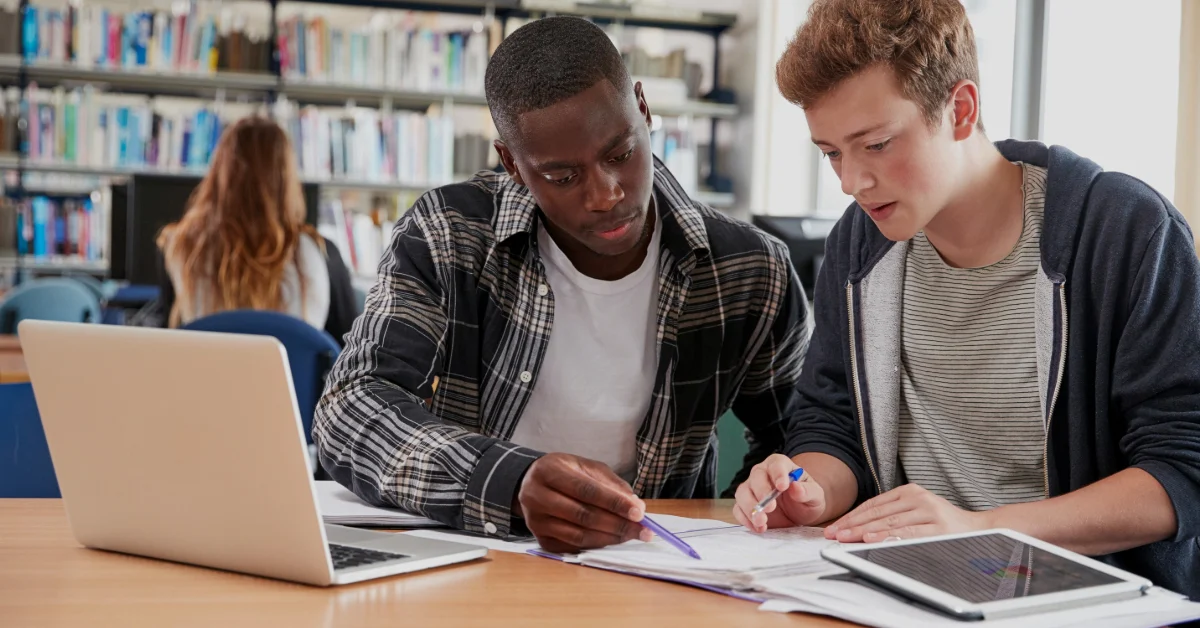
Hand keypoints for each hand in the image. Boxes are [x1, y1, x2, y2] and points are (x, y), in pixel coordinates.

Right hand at [516, 453, 652, 552]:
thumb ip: (611, 484)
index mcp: (549, 471)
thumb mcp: (586, 467)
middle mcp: (536, 496)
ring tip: (631, 535)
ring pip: (579, 535)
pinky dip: (597, 544)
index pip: (586, 490)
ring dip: (610, 538)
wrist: (532, 484)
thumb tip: (635, 505)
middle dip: (618, 524)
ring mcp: (536, 521)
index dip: (615, 503)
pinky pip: (573, 547)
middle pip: (583, 516)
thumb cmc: (564, 473)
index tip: (639, 512)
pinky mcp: (540, 539)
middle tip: (642, 529)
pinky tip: (611, 538)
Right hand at [732, 454, 826, 531]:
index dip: (778, 474)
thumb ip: (808, 491)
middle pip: (756, 477)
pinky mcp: (746, 505)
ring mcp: (751, 489)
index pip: (776, 464)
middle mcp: (762, 473)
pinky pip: (738, 509)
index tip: (782, 487)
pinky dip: (745, 519)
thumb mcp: (815, 496)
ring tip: (761, 522)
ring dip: (750, 508)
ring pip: (743, 493)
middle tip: (770, 508)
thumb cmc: (806, 498)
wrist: (799, 513)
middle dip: (761, 493)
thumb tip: (796, 487)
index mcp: (780, 465)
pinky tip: (758, 527)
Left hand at [826, 484, 991, 542]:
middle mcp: (918, 498)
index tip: (834, 527)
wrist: (979, 529)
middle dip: (852, 525)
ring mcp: (929, 511)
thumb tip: (857, 528)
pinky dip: (888, 537)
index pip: (873, 504)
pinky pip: (908, 533)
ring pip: (890, 523)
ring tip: (846, 538)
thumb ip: (892, 515)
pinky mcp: (938, 527)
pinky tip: (873, 540)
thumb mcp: (916, 511)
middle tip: (833, 534)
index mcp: (909, 491)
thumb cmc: (943, 523)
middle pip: (878, 513)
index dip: (852, 516)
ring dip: (864, 532)